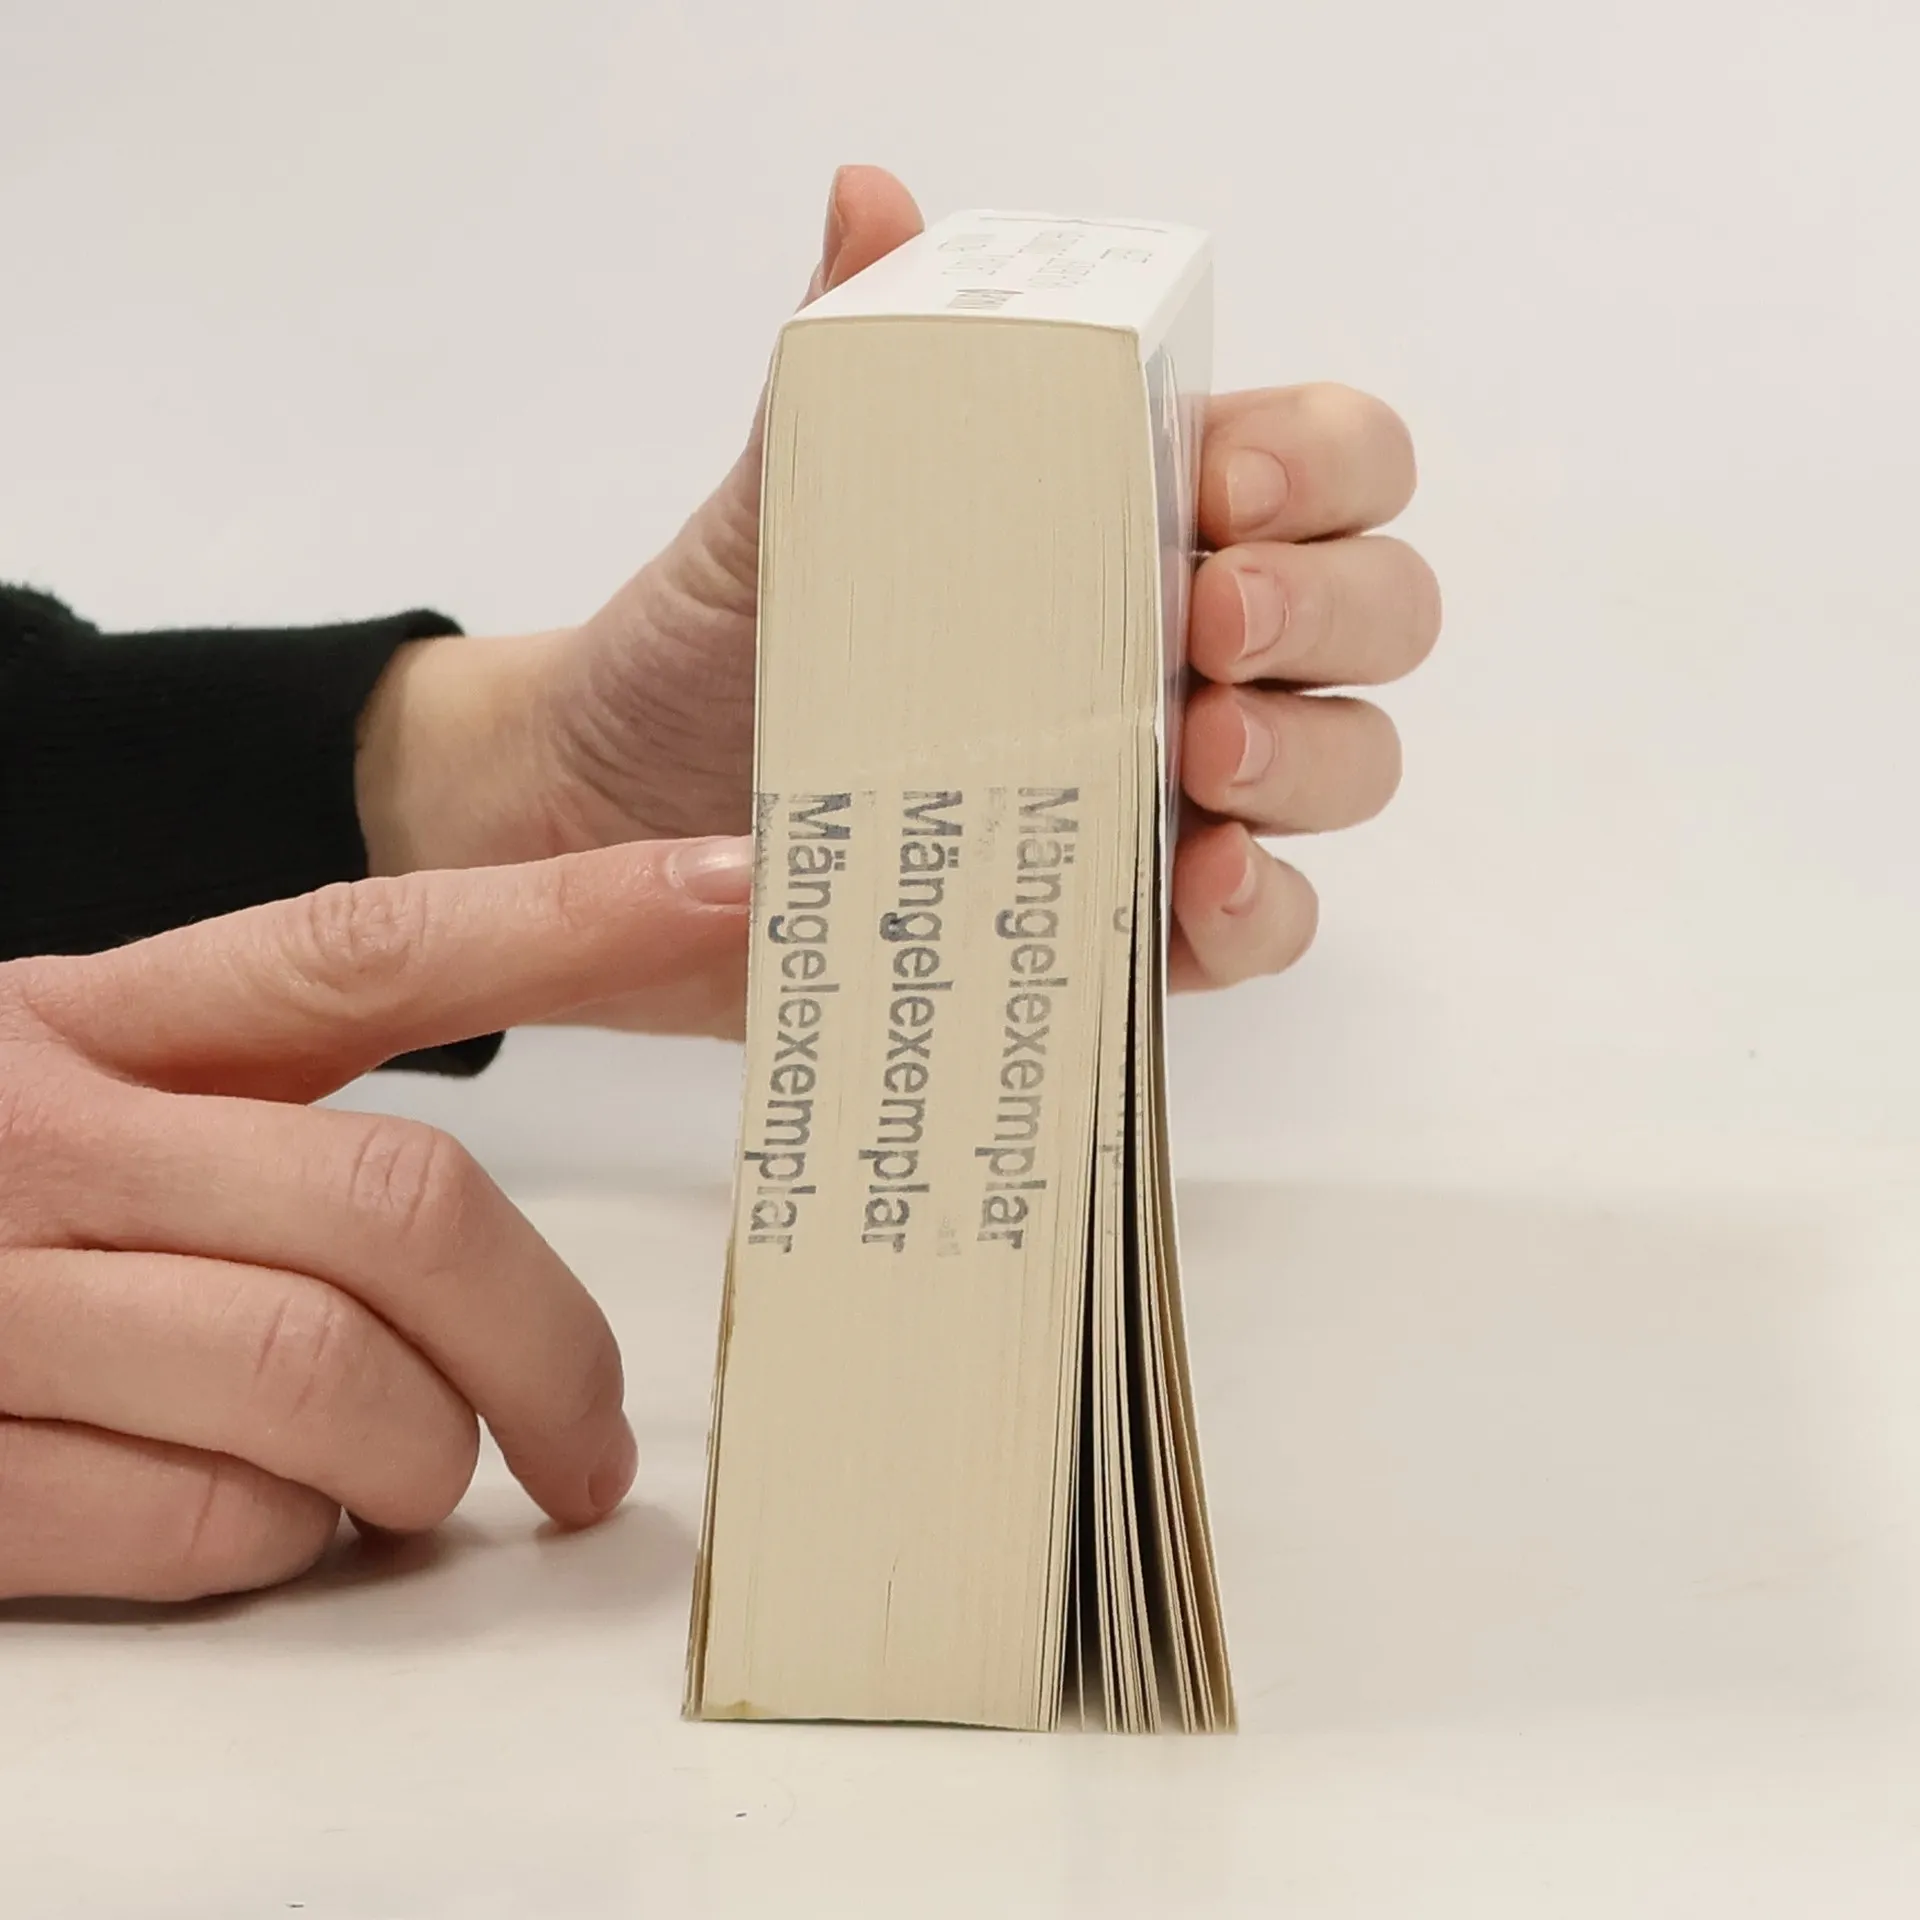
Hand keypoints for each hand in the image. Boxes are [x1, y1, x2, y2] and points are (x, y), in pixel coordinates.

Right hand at [0, 834, 750, 1601]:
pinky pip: (202, 1527)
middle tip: (594, 1442)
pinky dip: (283, 1546)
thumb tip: (491, 1225)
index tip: (738, 889)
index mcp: (94, 1022)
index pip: (378, 945)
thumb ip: (265, 1114)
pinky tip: (271, 1526)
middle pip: (400, 1206)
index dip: (574, 915)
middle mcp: (37, 1137)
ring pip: (322, 1377)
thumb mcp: (79, 1098)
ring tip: (418, 1480)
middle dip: (546, 1347)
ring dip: (420, 1459)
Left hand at [356, 168, 1439, 1011]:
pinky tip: (1199, 884)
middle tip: (1211, 620)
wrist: (623, 811)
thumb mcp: (779, 502)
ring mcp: (1178, 789)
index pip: (1323, 458)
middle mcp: (1188, 648)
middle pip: (1377, 610)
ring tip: (1202, 757)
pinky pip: (1264, 925)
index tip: (1222, 482)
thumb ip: (852, 366)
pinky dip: (1262, 910)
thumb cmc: (719, 642)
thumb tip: (872, 199)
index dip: (1320, 462)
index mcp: (1136, 514)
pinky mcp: (1140, 921)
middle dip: (1330, 606)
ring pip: (1347, 764)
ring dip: (1308, 757)